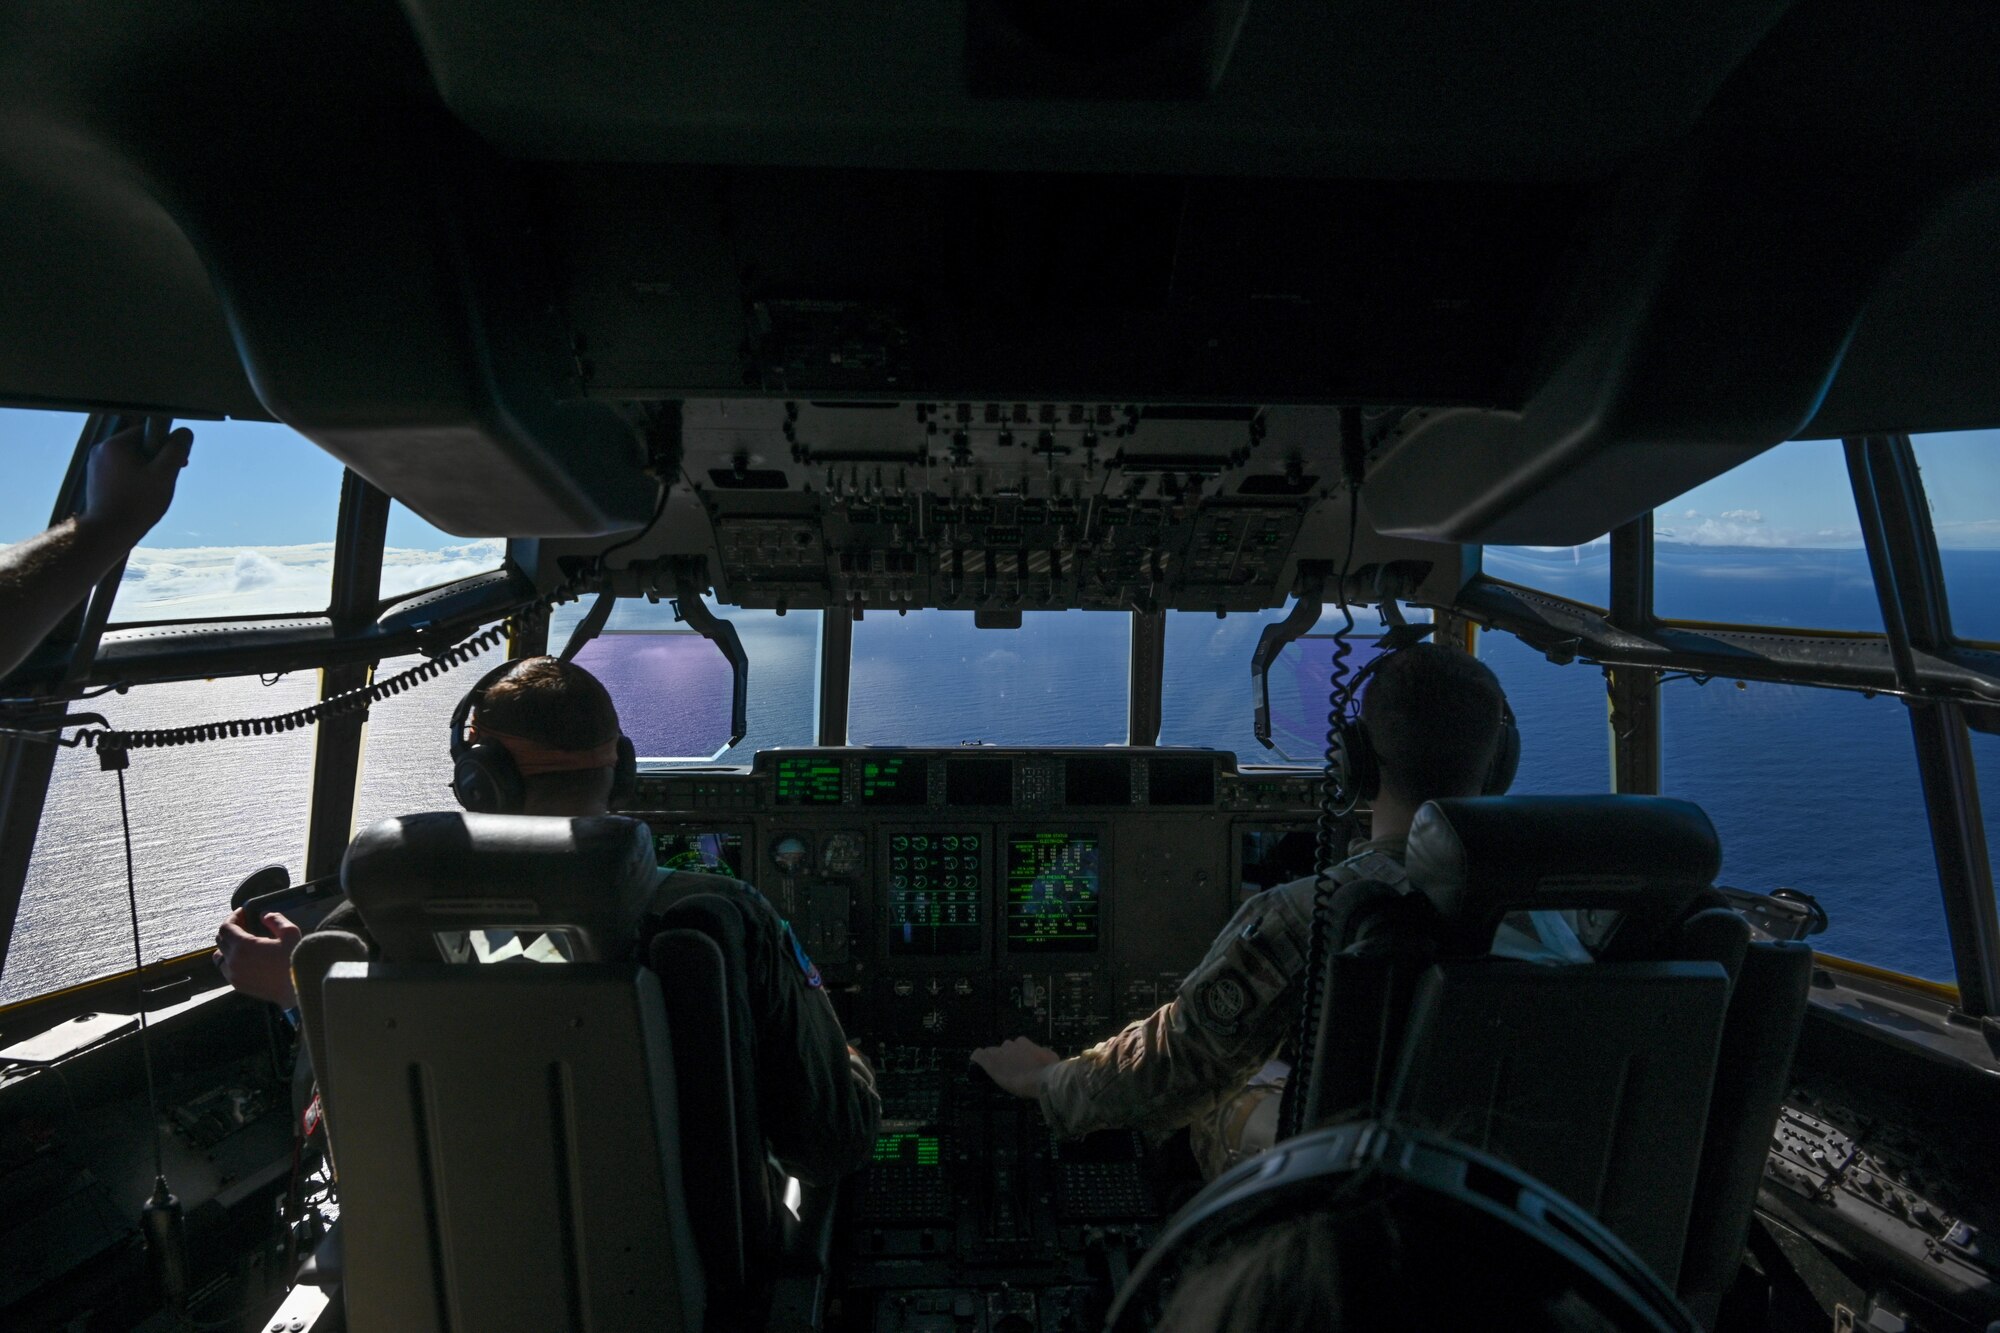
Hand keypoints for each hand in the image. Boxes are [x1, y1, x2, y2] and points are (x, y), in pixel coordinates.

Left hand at [78, 424, 192, 546]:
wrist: (108, 532)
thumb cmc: (138, 504)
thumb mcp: (165, 474)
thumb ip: (176, 450)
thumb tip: (185, 433)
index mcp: (115, 444)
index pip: (148, 431)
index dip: (166, 446)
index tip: (177, 465)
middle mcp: (101, 450)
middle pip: (139, 445)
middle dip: (157, 460)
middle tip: (165, 481)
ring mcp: (95, 465)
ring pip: (131, 460)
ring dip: (146, 471)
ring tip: (151, 493)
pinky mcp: (95, 480)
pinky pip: (121, 472)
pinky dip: (134, 480)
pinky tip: (139, 497)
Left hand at [212, 908, 301, 1007]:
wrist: (298, 988)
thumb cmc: (295, 960)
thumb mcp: (290, 933)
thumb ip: (275, 920)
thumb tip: (264, 915)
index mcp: (243, 946)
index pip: (226, 928)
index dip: (232, 917)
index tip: (243, 913)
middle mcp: (234, 961)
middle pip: (221, 940)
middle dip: (230, 929)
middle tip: (244, 924)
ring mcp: (234, 975)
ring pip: (219, 956)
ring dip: (227, 946)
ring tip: (242, 943)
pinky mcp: (239, 985)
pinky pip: (226, 970)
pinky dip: (231, 961)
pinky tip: (246, 958)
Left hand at [971, 1036, 1060, 1099]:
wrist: (1040, 1079)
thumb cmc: (1048, 1069)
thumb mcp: (1051, 1058)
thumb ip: (1044, 1053)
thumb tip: (1042, 1052)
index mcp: (1023, 1043)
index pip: (1016, 1046)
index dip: (1018, 1056)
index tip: (1021, 1065)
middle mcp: (1009, 1045)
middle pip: (1003, 1049)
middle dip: (1006, 1058)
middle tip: (1010, 1070)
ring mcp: (998, 1054)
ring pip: (991, 1053)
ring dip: (993, 1060)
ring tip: (996, 1071)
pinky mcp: (989, 1063)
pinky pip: (978, 1056)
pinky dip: (977, 1059)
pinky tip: (976, 1063)